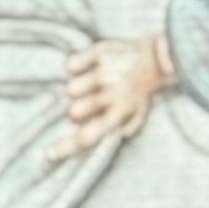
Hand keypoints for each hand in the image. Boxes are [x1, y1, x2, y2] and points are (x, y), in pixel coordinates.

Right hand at [57, 33, 166, 157]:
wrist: (159, 56)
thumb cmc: (144, 88)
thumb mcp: (138, 112)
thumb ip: (116, 127)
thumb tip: (94, 134)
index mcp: (119, 112)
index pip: (88, 136)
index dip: (66, 147)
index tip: (49, 154)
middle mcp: (110, 94)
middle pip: (74, 111)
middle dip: (76, 109)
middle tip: (86, 103)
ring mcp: (105, 73)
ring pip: (71, 89)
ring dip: (76, 87)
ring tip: (88, 83)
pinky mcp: (100, 53)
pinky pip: (72, 64)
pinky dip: (75, 66)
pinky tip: (86, 67)